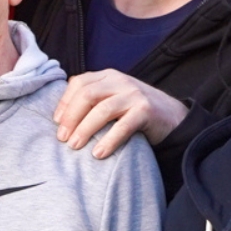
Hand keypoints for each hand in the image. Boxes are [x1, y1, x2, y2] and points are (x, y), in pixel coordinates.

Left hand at [53, 72, 189, 158]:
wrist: (173, 117)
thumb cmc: (136, 112)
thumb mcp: (114, 98)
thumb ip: (93, 100)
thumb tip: (61, 117)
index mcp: (108, 76)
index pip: (79, 83)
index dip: (64, 103)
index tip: (56, 123)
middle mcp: (120, 81)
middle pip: (87, 95)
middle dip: (70, 118)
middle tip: (62, 138)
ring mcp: (134, 94)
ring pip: (102, 110)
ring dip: (84, 130)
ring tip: (74, 146)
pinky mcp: (146, 110)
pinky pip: (123, 126)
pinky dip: (108, 141)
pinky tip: (98, 153)